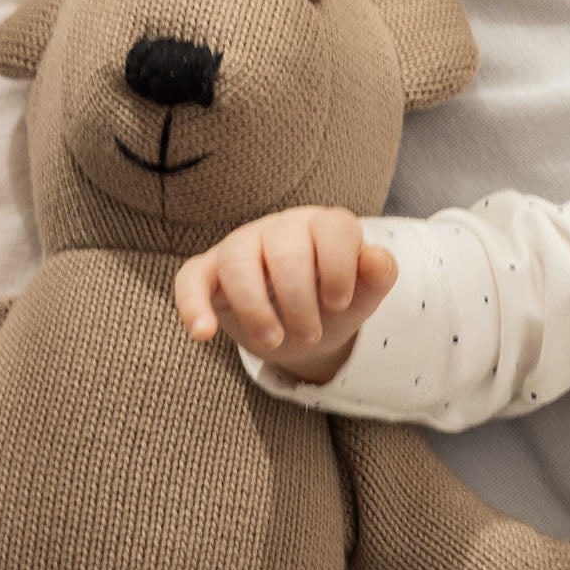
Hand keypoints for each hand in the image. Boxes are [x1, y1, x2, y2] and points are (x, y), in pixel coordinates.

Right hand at [174, 208, 397, 382]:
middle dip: (299, 299)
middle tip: (309, 336)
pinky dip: (192, 305)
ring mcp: (241, 245)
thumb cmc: (332, 303)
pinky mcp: (208, 271)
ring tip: (272, 342)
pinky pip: (190, 278)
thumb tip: (379, 259)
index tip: (338, 303)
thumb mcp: (361, 297)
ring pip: (237, 259)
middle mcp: (281, 229)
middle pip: (285, 248)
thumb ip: (377, 277)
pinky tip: (203, 334)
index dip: (338, 266)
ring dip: (254, 307)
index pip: (334, 227)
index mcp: (323, 227)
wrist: (301, 327)